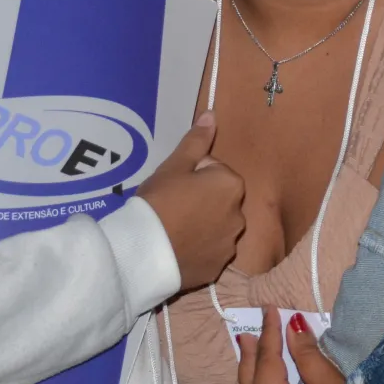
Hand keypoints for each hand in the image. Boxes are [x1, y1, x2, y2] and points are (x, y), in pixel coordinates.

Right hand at [137, 112, 244, 291]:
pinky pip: (209, 252)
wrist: (144, 252)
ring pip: (216, 227)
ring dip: (202, 225)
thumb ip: (197, 141)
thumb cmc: (159, 202)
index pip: (214, 171)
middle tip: (171, 207)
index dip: (192, 176)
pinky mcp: (217, 268)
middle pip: (218, 200)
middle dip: (201, 201)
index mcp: (231, 185)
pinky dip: (198, 249)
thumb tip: (212, 115)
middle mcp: (240, 215)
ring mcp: (229, 244)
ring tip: (172, 230)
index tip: (173, 185)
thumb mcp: (174, 165)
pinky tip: (176, 249)